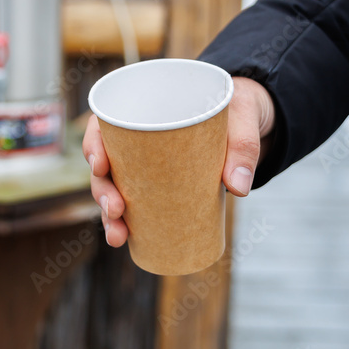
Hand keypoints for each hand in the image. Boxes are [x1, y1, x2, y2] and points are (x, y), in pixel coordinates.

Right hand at [83, 76, 275, 246]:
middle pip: (106, 163)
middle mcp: (139, 139)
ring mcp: (148, 164)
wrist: (254, 120)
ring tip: (119, 236)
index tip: (101, 165)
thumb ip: (244, 147)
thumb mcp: (245, 116)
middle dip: (102, 190)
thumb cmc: (241, 108)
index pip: (105, 124)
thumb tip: (239, 188)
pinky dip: (127, 222)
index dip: (94, 144)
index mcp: (147, 108)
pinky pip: (137, 203)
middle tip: (116, 209)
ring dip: (109, 214)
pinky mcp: (163, 184)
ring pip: (116, 187)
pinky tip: (123, 239)